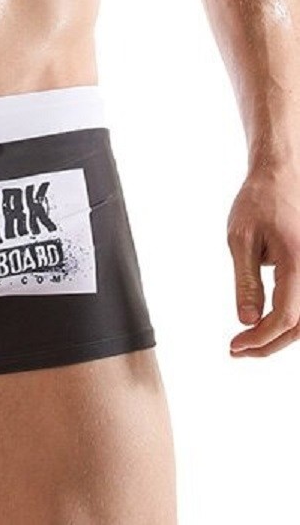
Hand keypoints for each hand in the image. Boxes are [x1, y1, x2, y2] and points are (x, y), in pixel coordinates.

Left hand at [228, 164, 299, 356]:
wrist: (281, 177)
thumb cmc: (258, 203)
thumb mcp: (240, 240)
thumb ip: (246, 282)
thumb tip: (247, 321)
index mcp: (299, 263)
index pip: (285, 317)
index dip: (260, 338)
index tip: (235, 345)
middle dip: (269, 344)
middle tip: (238, 351)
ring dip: (280, 336)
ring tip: (249, 343)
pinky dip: (290, 320)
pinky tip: (265, 325)